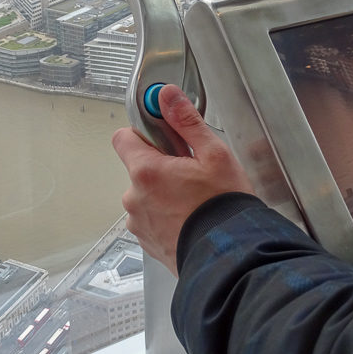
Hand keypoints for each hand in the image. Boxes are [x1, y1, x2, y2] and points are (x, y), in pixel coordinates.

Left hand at [111, 85, 253, 275]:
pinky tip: (191, 219)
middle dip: (162, 167)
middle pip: (139, 168)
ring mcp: (139, 223)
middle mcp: (135, 198)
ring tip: (195, 201)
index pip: (123, 137)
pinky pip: (153, 219)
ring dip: (164, 194)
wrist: (229, 258)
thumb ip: (186, 122)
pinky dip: (168, 216)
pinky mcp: (148, 242)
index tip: (163, 136)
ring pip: (146, 195)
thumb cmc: (224, 208)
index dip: (143, 133)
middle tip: (192, 174)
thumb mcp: (214, 155)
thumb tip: (166, 96)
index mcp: (146, 171)